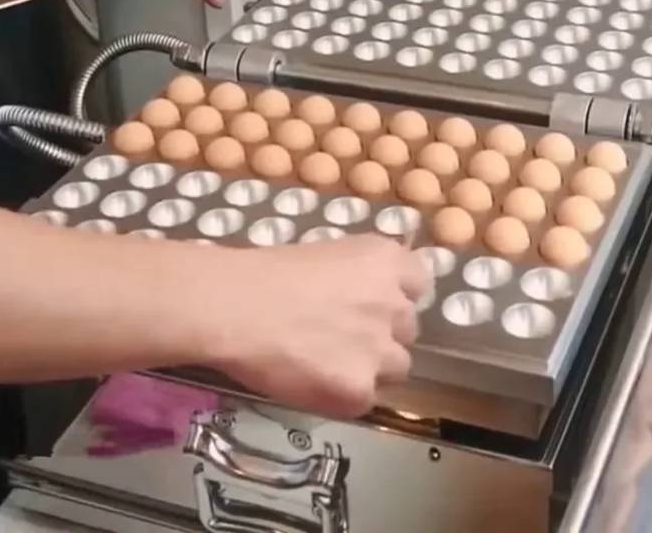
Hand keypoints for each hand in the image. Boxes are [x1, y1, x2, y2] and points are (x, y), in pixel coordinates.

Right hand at [200, 235, 429, 417]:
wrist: (233, 308)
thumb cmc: (264, 273)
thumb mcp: (326, 253)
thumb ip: (359, 273)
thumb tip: (365, 293)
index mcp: (386, 260)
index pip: (418, 281)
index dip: (395, 295)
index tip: (373, 304)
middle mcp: (395, 303)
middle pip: (408, 328)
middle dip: (383, 333)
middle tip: (344, 336)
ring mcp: (381, 350)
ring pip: (396, 367)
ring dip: (372, 367)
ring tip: (329, 364)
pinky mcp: (360, 389)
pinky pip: (365, 398)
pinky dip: (344, 395)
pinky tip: (314, 382)